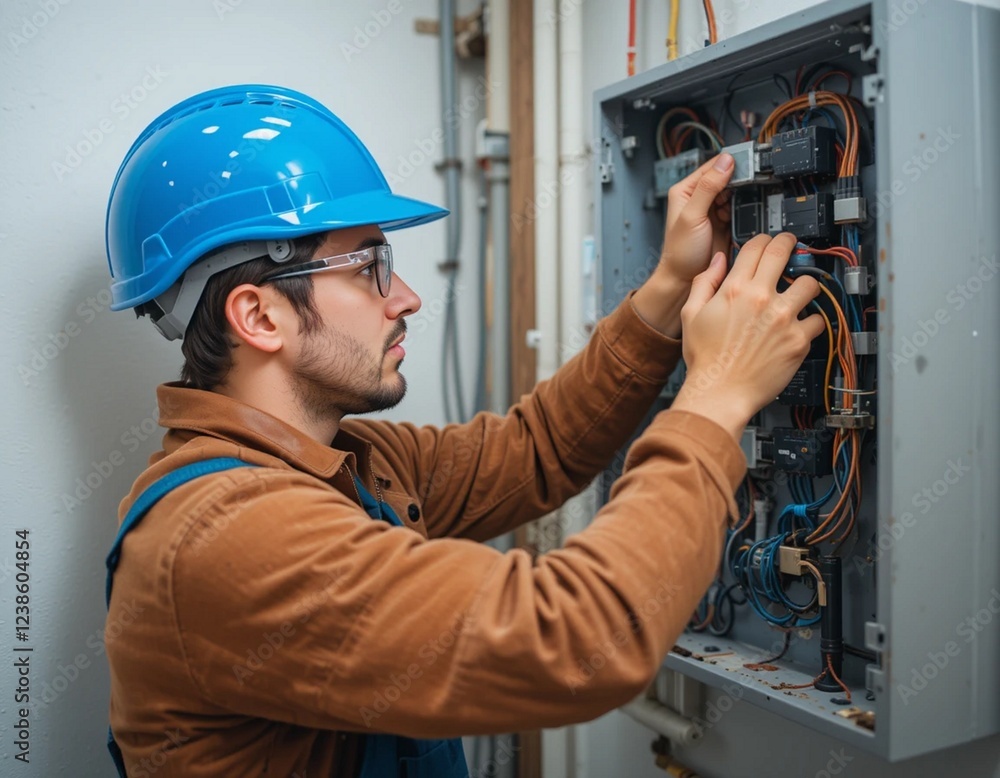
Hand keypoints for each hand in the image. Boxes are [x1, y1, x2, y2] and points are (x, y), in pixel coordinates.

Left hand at [630, 154, 734, 337]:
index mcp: (686, 190)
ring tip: (750, 198)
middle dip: (741, 180)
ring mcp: (714, 210)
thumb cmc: (680, 251)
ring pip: (736, 192)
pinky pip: (740, 208)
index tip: (749, 161)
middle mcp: (700, 197)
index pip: (712, 167)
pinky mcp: (725, 222)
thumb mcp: (693, 216)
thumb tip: (724, 162)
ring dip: (744, 195)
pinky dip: (746, 208)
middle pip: (727, 178)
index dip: (730, 163)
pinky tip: (749, 210)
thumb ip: (708, 188)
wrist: (685, 278)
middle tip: (756, 180)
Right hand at [671, 233, 824, 438]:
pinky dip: (811, 323)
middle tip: (792, 246)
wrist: (719, 393)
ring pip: (809, 284)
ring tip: (800, 293)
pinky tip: (800, 326)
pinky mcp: (797, 341)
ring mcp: (782, 319)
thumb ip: (704, 282)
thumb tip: (718, 260)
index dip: (763, 239)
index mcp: (734, 290)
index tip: (768, 241)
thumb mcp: (691, 315)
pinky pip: (817, 321)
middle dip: (789, 243)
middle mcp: (760, 299)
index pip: (755, 247)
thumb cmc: (705, 359)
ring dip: (805, 285)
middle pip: (783, 253)